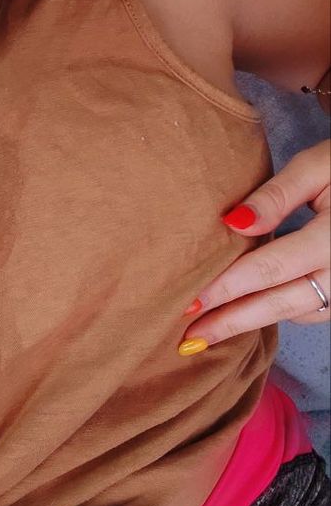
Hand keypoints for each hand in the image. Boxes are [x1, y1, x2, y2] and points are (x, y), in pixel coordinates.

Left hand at [178, 139, 330, 354]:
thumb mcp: (318, 167)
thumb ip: (277, 194)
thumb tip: (233, 223)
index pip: (271, 268)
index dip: (228, 287)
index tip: (190, 302)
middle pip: (281, 303)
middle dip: (232, 321)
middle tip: (188, 339)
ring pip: (296, 312)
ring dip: (252, 320)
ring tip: (209, 328)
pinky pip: (310, 310)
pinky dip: (276, 311)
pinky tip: (246, 308)